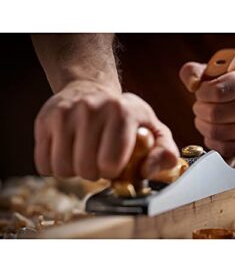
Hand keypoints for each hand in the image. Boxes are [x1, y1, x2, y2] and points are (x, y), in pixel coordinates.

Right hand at [34, 80, 178, 179]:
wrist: (91, 90)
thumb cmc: (124, 116)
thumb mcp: (152, 129)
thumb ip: (164, 151)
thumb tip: (153, 169)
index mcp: (123, 112)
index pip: (111, 163)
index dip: (113, 171)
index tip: (115, 163)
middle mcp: (92, 109)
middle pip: (86, 169)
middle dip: (94, 173)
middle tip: (98, 160)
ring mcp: (65, 112)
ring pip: (62, 168)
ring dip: (74, 170)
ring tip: (84, 155)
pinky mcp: (44, 119)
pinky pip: (43, 163)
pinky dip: (55, 166)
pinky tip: (68, 152)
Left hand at [179, 60, 234, 160]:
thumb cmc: (233, 87)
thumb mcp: (217, 72)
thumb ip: (195, 71)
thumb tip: (191, 84)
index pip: (217, 92)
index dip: (201, 93)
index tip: (202, 92)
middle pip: (214, 114)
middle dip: (200, 110)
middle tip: (202, 107)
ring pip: (216, 133)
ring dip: (203, 126)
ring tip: (207, 119)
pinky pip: (223, 150)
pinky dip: (212, 142)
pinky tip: (215, 134)